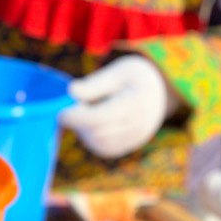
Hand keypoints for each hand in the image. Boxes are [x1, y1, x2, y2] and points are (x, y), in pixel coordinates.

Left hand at [58, 55, 176, 158]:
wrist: (160, 92)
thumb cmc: (133, 77)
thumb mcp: (116, 72)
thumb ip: (94, 83)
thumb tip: (70, 92)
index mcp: (136, 103)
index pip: (101, 117)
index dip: (77, 117)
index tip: (61, 111)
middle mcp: (138, 126)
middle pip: (99, 132)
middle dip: (78, 123)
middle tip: (67, 107)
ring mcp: (135, 139)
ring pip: (100, 144)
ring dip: (83, 131)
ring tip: (82, 111)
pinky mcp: (128, 147)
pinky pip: (105, 148)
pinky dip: (91, 137)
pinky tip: (88, 121)